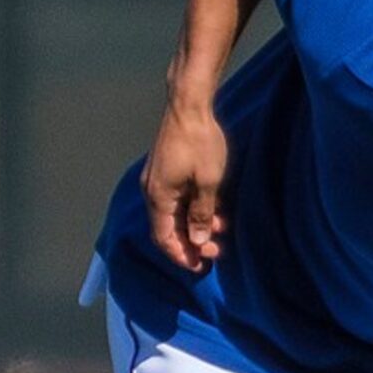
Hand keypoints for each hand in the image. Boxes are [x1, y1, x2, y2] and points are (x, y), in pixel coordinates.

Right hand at [143, 104, 228, 271]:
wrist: (189, 105)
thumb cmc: (200, 143)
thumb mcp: (208, 182)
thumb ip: (201, 214)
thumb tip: (196, 241)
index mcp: (158, 197)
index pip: (164, 238)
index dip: (181, 255)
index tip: (200, 267)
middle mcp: (152, 191)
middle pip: (168, 228)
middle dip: (190, 243)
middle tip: (216, 252)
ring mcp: (158, 180)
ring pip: (175, 213)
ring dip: (195, 226)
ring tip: (220, 232)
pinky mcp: (167, 170)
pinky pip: (177, 198)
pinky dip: (193, 209)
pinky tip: (214, 212)